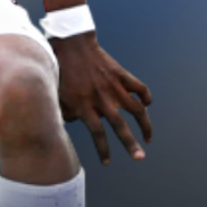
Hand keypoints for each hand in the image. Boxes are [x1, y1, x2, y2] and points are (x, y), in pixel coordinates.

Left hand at [52, 34, 152, 163]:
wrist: (72, 45)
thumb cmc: (62, 71)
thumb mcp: (58, 95)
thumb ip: (65, 113)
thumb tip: (73, 123)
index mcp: (85, 106)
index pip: (98, 134)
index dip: (103, 150)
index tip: (107, 162)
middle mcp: (102, 99)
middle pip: (120, 127)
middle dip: (131, 144)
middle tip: (139, 157)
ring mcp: (114, 87)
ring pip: (136, 110)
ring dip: (145, 125)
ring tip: (148, 137)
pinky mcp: (121, 75)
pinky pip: (139, 87)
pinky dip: (145, 96)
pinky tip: (147, 104)